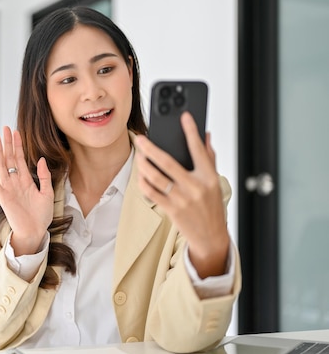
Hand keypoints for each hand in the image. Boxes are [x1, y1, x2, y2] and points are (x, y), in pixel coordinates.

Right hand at [0, 126, 54, 255]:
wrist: (35, 231)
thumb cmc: (41, 215)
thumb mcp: (48, 193)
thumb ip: (44, 176)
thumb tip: (41, 159)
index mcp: (26, 180)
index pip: (20, 158)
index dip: (18, 145)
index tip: (16, 131)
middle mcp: (15, 181)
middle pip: (10, 158)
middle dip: (7, 143)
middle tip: (5, 128)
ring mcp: (8, 188)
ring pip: (2, 165)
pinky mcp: (2, 196)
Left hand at [134, 112, 229, 277]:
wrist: (211, 236)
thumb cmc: (211, 205)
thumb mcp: (215, 181)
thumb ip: (209, 157)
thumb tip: (206, 135)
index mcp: (209, 177)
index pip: (199, 149)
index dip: (191, 131)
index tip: (184, 116)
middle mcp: (196, 187)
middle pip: (168, 163)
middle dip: (151, 148)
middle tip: (140, 139)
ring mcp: (182, 199)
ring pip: (156, 178)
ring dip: (143, 165)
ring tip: (139, 157)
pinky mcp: (172, 210)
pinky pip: (152, 193)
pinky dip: (143, 182)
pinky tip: (141, 175)